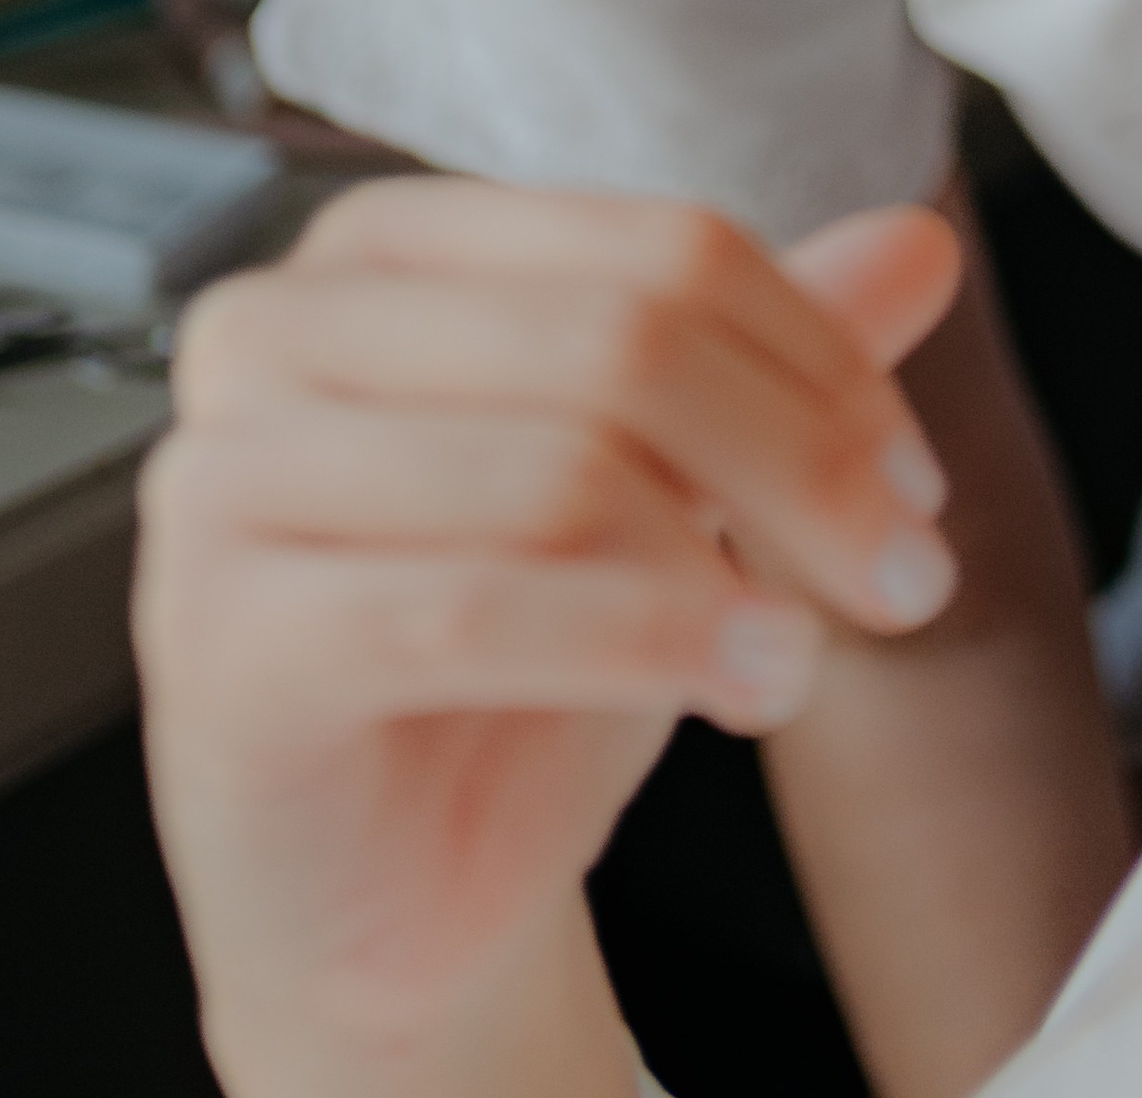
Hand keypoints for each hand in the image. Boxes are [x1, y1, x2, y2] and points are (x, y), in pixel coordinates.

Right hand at [136, 179, 961, 1088]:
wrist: (391, 899)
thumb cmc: (512, 667)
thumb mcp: (668, 488)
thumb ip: (770, 359)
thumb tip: (920, 242)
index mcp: (386, 248)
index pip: (660, 246)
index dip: (818, 355)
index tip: (912, 476)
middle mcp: (276, 330)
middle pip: (623, 339)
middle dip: (805, 460)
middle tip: (909, 572)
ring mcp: (223, 478)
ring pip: (559, 466)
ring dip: (736, 570)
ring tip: (805, 656)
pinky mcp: (222, 636)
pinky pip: (470, 608)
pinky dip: (643, 643)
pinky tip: (741, 681)